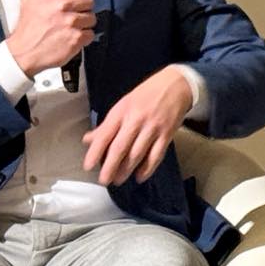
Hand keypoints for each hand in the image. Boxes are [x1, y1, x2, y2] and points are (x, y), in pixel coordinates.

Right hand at [7, 0, 93, 76]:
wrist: (24, 53)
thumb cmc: (27, 27)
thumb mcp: (29, 0)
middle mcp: (62, 6)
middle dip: (83, 7)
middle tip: (72, 14)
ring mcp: (71, 22)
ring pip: (91, 17)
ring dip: (84, 23)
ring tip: (70, 27)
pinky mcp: (77, 38)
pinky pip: (91, 33)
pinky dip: (84, 37)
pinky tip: (72, 38)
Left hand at [81, 67, 192, 185]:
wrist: (176, 85)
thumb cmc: (147, 94)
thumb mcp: (123, 104)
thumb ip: (107, 124)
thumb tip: (89, 140)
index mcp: (122, 111)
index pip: (105, 135)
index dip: (95, 152)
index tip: (88, 166)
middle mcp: (136, 120)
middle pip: (120, 148)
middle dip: (110, 166)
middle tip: (104, 180)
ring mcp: (153, 128)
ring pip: (137, 154)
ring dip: (127, 170)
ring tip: (118, 180)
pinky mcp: (167, 134)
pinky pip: (156, 155)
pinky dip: (148, 168)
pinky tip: (140, 176)